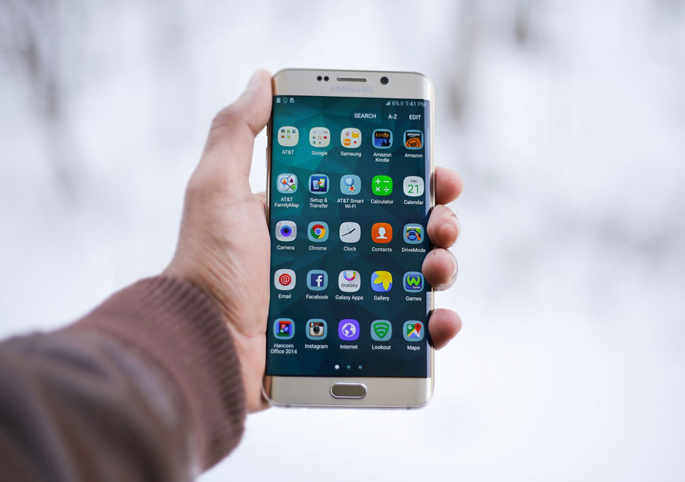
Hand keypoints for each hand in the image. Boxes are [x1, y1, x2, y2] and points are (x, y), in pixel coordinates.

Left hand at [165, 70, 462, 412]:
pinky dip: (433, 327)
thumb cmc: (209, 268)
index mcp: (311, 216)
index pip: (374, 188)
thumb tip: (262, 78)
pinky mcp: (353, 339)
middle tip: (441, 222)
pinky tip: (441, 320)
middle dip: (436, 220)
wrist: (203, 345)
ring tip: (436, 267)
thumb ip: (236, 131)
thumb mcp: (217, 189)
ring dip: (440, 266)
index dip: (410, 177)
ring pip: (413, 276)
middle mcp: (334, 253)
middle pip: (404, 230)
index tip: (434, 172)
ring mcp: (346, 296)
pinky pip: (406, 332)